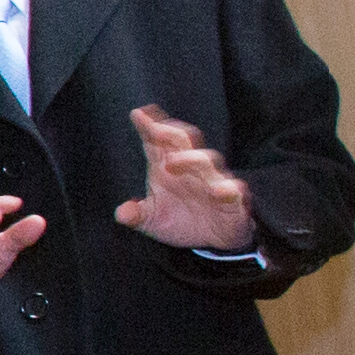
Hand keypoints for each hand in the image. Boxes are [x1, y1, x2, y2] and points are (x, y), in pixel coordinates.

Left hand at [118, 105, 256, 251]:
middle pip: (183, 142)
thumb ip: (135, 216)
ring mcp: (212, 180)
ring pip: (206, 160)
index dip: (149, 127)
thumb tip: (122, 214)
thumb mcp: (152, 221)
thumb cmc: (181, 221)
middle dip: (170, 133)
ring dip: (190, 159)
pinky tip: (218, 191)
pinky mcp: (232, 198)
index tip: (137, 114)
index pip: (157, 143)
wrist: (213, 240)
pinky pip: (232, 188)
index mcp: (167, 167)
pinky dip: (226, 188)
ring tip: (172, 163)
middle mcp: (190, 168)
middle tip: (155, 130)